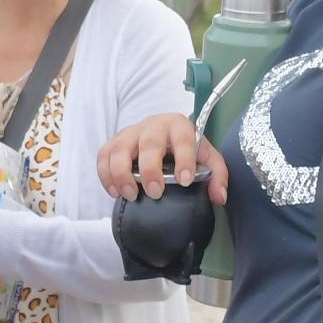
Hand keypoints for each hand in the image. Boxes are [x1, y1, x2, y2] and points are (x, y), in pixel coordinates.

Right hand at [97, 112, 228, 205]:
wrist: (164, 134)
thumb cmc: (185, 148)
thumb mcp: (207, 157)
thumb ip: (217, 175)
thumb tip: (219, 197)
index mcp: (178, 125)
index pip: (182, 139)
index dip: (184, 159)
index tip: (185, 181)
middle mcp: (153, 125)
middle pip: (148, 144)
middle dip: (150, 170)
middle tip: (155, 193)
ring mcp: (130, 133)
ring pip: (120, 149)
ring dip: (122, 174)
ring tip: (130, 195)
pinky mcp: (114, 142)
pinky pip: (103, 155)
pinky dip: (105, 174)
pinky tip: (114, 191)